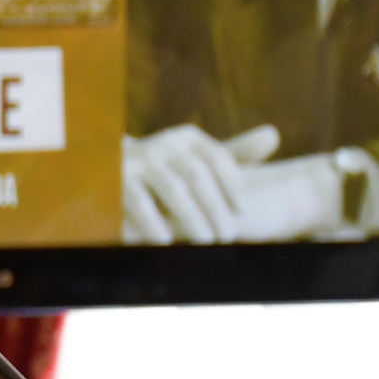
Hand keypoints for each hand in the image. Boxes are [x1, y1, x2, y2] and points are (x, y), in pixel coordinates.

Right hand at [121, 124, 280, 243]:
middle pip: (198, 176)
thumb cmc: (165, 172)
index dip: (233, 185)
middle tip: (228, 236)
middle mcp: (164, 143)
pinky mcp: (117, 179)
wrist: (106, 173)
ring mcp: (139, 159)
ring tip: (206, 243)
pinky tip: (168, 242)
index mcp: (187, 138)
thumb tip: (273, 135)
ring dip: (192, 218)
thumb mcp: (197, 160)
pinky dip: (155, 223)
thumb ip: (234, 153)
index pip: (218, 158)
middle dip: (215, 208)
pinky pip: (140, 202)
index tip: (242, 212)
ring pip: (174, 190)